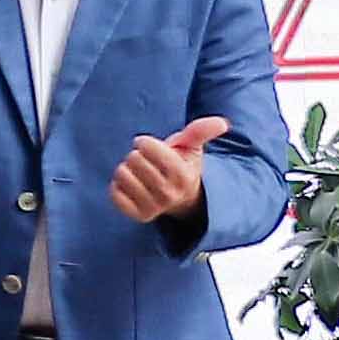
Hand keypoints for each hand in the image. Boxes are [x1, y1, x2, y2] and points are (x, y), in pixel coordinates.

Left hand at [106, 114, 232, 225]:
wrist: (181, 196)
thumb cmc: (183, 165)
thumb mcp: (192, 146)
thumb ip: (201, 131)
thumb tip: (223, 123)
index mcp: (183, 175)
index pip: (148, 148)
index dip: (144, 142)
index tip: (148, 145)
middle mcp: (169, 194)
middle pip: (134, 159)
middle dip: (137, 155)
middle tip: (147, 162)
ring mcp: (154, 207)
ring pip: (122, 175)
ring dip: (126, 169)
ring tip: (139, 173)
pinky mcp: (139, 216)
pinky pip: (115, 194)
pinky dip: (118, 186)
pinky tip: (131, 186)